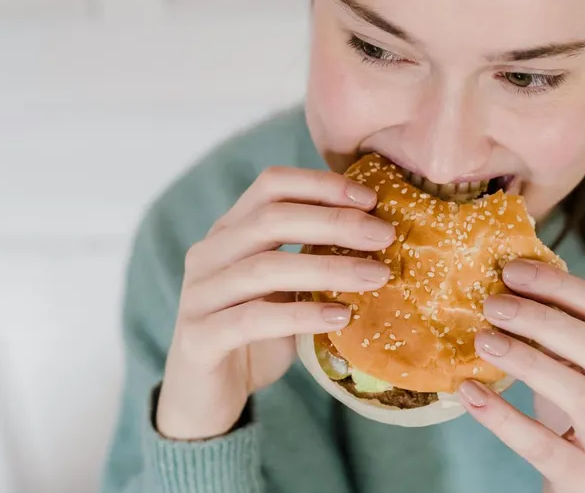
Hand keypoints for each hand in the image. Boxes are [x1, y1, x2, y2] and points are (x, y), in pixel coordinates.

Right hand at [156, 166, 394, 439]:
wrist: (207, 400)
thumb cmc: (255, 337)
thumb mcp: (285, 290)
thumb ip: (312, 259)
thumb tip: (379, 236)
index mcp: (229, 231)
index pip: (272, 185)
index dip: (321, 185)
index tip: (371, 199)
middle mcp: (208, 254)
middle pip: (271, 218)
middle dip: (335, 222)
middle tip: (384, 235)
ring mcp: (199, 295)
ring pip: (265, 268)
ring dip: (328, 268)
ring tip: (377, 276)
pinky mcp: (199, 338)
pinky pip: (254, 320)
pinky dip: (302, 315)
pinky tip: (341, 317)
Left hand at [458, 260, 584, 492]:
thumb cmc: (581, 411)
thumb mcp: (581, 367)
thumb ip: (559, 328)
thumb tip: (507, 277)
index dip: (560, 285)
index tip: (511, 270)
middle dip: (541, 319)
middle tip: (492, 304)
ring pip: (578, 394)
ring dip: (526, 360)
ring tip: (482, 341)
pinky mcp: (584, 477)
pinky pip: (540, 445)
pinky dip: (502, 416)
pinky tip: (469, 392)